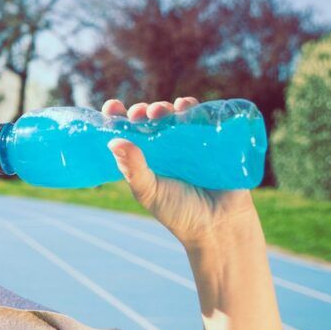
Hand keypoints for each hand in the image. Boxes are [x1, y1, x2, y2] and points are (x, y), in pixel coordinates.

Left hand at [102, 97, 258, 246]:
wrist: (219, 224)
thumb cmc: (178, 212)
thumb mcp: (149, 191)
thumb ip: (133, 168)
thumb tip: (113, 142)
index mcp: (144, 159)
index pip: (127, 134)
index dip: (118, 118)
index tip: (112, 107)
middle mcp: (164, 148)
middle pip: (149, 120)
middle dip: (142, 112)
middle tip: (140, 113)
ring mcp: (187, 143)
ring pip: (173, 116)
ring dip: (164, 108)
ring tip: (161, 111)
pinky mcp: (211, 141)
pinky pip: (201, 118)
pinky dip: (192, 108)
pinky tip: (185, 105)